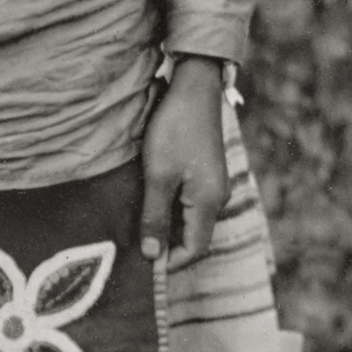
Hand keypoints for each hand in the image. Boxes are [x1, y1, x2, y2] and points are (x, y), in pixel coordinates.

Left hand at [139, 56, 229, 268]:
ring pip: (189, 222)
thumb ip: (155, 218)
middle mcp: (217, 198)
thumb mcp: (158, 177)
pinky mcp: (206, 175)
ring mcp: (213, 186)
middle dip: (166, 247)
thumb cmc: (175, 129)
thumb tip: (152, 256)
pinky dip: (170, 211)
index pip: (194, 250)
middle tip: (134, 247)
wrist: (194, 86)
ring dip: (165, 228)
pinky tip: (149, 204)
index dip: (170, 263)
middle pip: (192, 238)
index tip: (143, 264)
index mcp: (210, 202)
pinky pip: (189, 205)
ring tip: (137, 226)